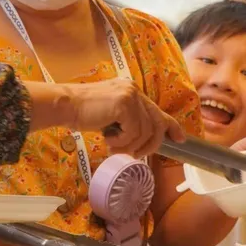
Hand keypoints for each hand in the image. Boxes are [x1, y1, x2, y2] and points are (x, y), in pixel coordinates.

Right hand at [67, 79, 182, 159]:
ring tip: (114, 147)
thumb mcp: (110, 117)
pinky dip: (122, 141)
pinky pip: (134, 132)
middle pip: (156, 123)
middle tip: (136, 155)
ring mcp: (130, 95)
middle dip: (150, 145)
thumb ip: (127, 122)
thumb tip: (142, 142)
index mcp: (131, 92)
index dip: (171, 126)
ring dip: (130, 145)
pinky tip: (108, 139)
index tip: (180, 139)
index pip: (157, 110)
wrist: (65, 106)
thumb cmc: (82, 114)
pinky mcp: (124, 104)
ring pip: (145, 131)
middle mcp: (134, 90)